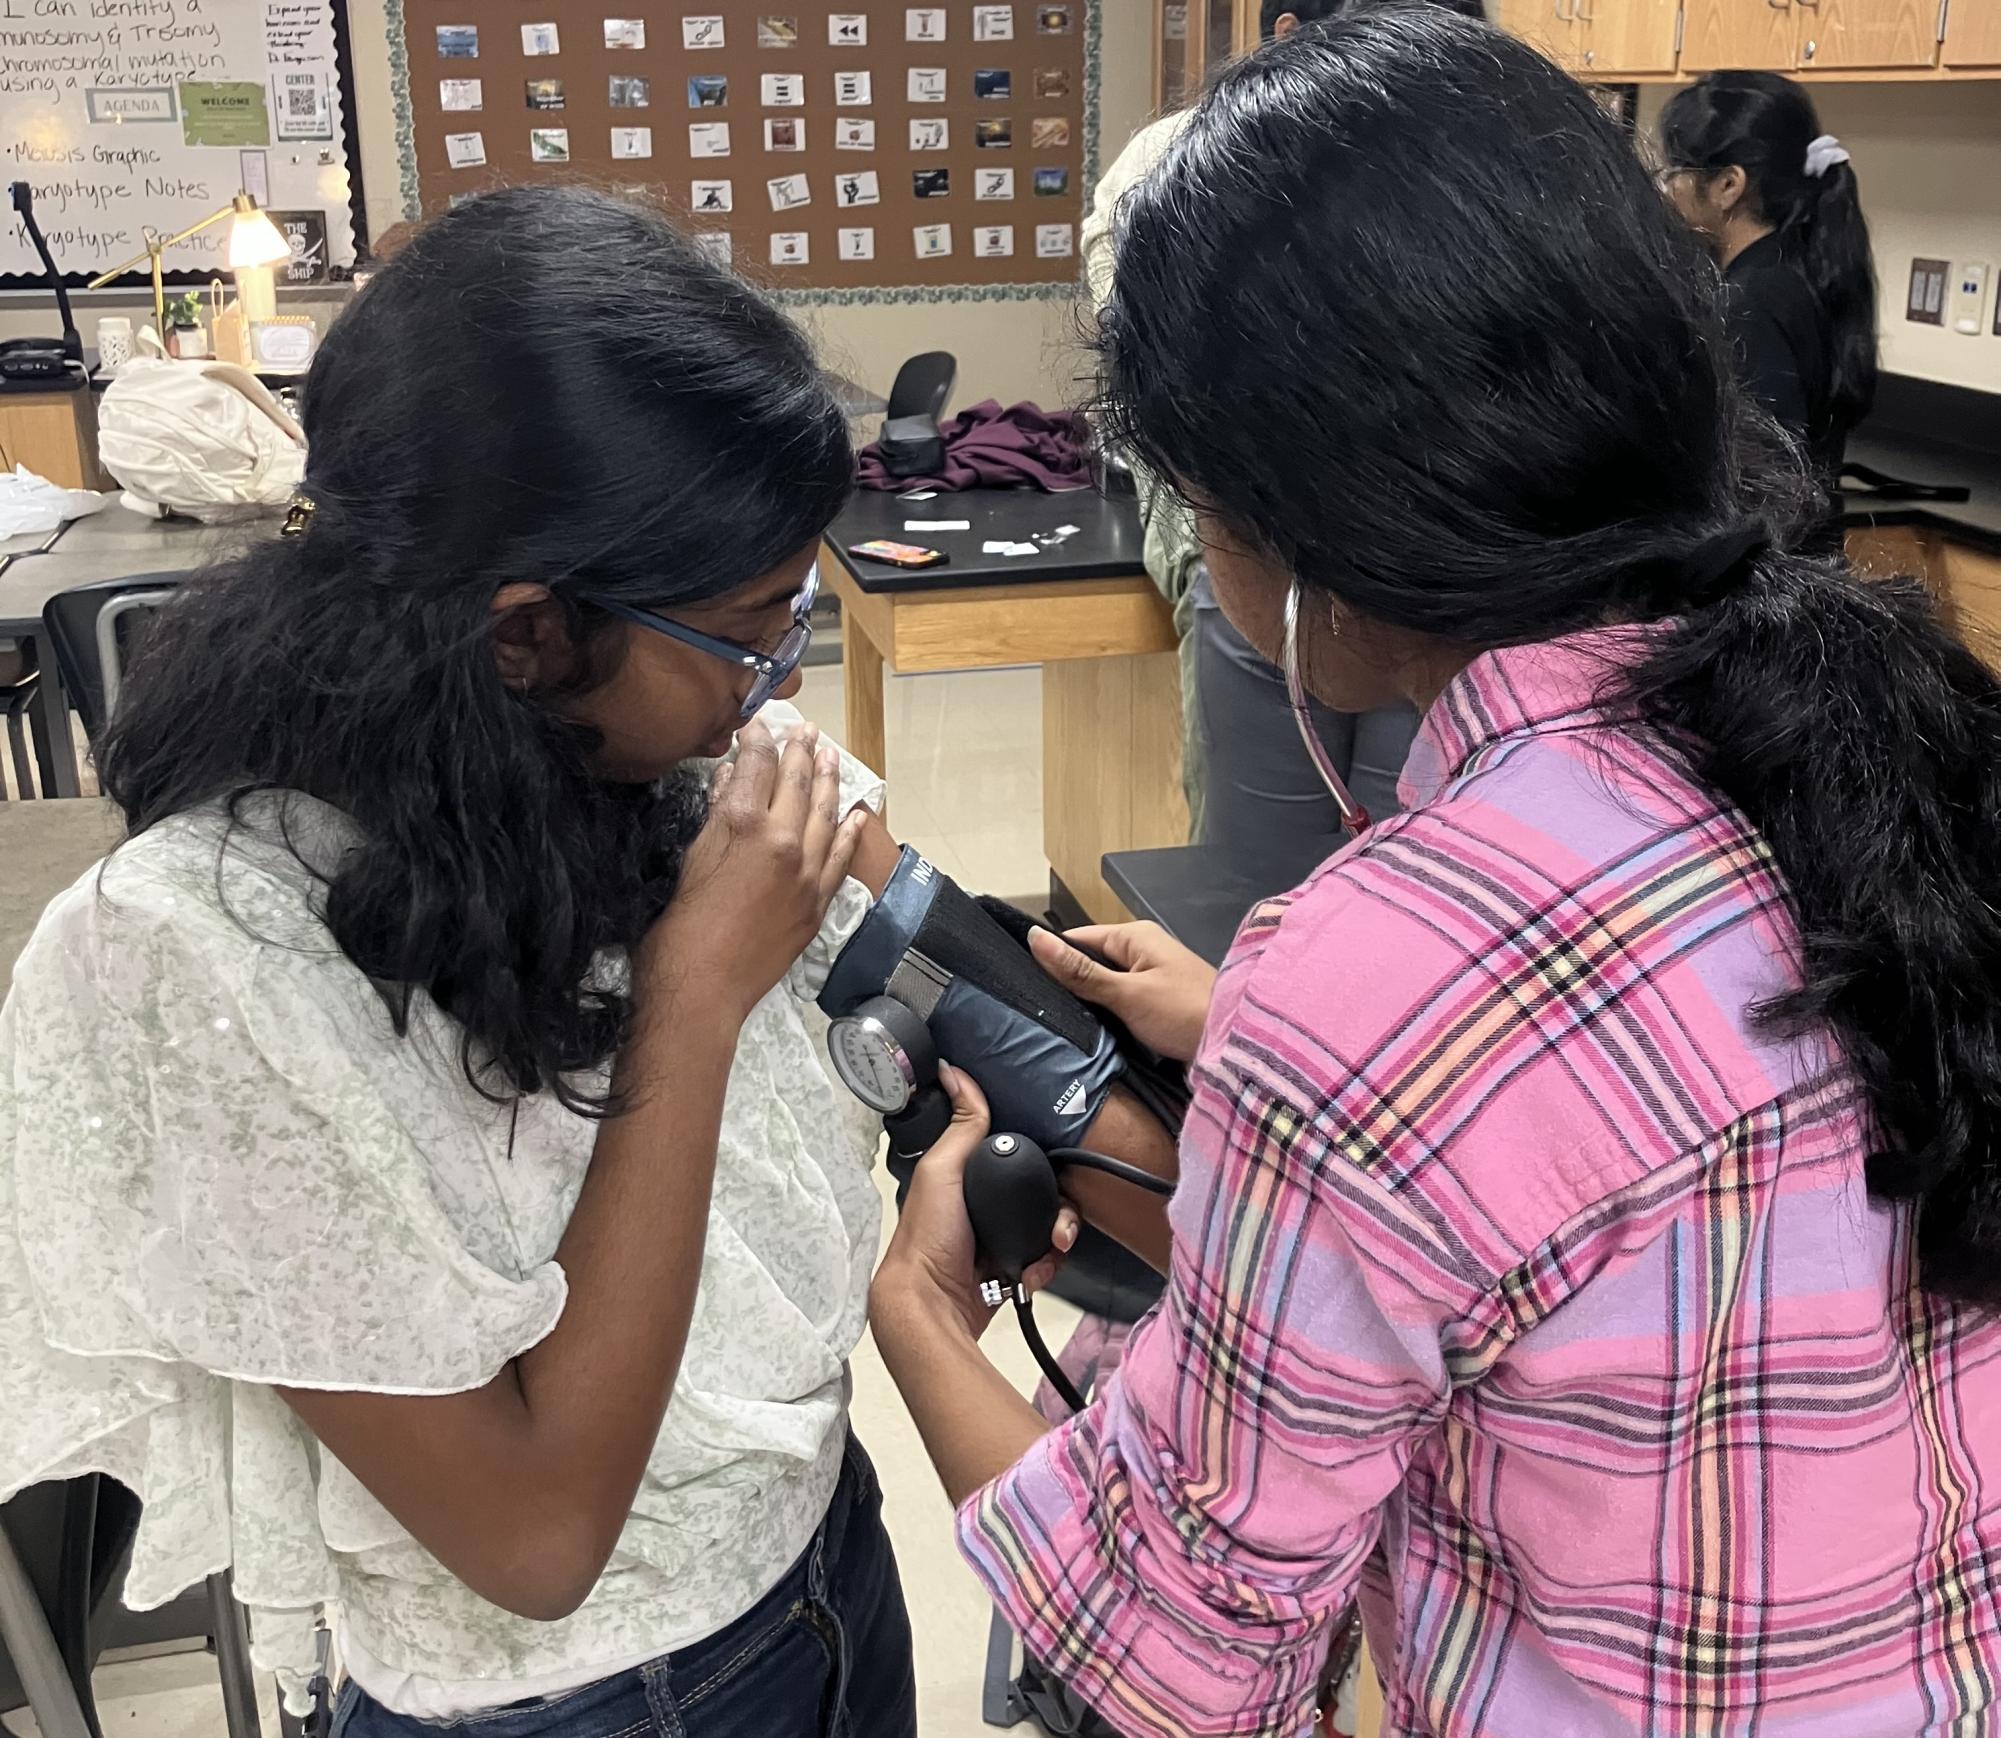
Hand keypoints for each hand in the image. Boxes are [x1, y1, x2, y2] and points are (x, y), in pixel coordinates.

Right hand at [645, 718, 864, 1022]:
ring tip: (832, 756)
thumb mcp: (692, 858)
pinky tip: (856, 814)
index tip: (760, 725)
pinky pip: (839, 858)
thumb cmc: (680, 927)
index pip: (758, 766)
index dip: (759, 739)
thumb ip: (718, 815)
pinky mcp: (817, 904)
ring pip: (825, 814)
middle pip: (797, 783)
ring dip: (830, 781)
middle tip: (806, 730)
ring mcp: (806, 874)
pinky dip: (849, 833)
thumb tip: (734, 779)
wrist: (703, 988)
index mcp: (743, 825)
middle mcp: (783, 842)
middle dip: (801, 752)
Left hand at [871, 1066, 1077, 1344]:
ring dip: (1056, 1237)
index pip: (1016, 1156)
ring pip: (1050, 1226)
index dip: (1039, 1159)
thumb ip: (962, 1125)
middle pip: (1042, 1193)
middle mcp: (985, 1205)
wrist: (934, 1304)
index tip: (1055, 1167)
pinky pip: (1047, 1258)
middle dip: (1059, 1209)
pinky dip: (1047, 1265)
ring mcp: (1001, 1238)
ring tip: (1051, 1247)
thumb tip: (955, 1072)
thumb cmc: (929, 1236)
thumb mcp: (943, 1169)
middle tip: (1059, 1224)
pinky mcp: (1013, 1268)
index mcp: (967, 1177)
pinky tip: (1033, 1272)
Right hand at [1028, 922, 1216, 1064]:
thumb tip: (1034, 939)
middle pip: (1089, 963)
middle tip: (1039, 1012)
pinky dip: (1107, 1017)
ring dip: (1088, 1005)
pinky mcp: (1156, 1003)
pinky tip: (1092, 1034)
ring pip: (1103, 987)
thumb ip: (1079, 971)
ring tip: (1059, 1025)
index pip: (1077, 939)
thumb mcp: (1126, 993)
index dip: (1051, 959)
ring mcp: (1150, 978)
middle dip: (1069, 986)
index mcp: (1135, 936)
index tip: (1023, 984)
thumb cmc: (1185, 1014)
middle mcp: (1142, 951)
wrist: (1237, 1048)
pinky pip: (1120, 1004)